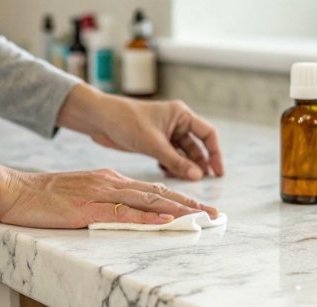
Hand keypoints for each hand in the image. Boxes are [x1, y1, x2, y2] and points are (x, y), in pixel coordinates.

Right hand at [0, 160, 217, 228]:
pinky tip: (168, 218)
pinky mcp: (89, 207)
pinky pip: (125, 212)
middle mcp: (111, 182)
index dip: (179, 199)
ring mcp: (102, 193)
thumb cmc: (42, 197)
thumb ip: (103, 202)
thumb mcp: (79, 195)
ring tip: (204, 217)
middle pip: (159, 193)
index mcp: (110, 180)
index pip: (152, 190)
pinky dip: (150, 215)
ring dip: (180, 209)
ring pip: (149, 200)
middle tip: (216, 214)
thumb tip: (123, 214)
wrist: (14, 190)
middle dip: (190, 203)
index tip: (200, 208)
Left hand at [57, 84, 223, 180]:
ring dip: (183, 166)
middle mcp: (175, 123)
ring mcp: (164, 134)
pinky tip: (167, 174)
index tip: (217, 172)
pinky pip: (168, 157)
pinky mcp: (153, 143)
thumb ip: (177, 161)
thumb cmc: (127, 122)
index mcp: (181, 115)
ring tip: (183, 179)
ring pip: (181, 154)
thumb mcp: (154, 144)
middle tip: (200, 181)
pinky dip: (170, 166)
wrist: (99, 119)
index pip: (207, 134)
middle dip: (198, 163)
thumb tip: (198, 176)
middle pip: (195, 146)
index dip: (214, 153)